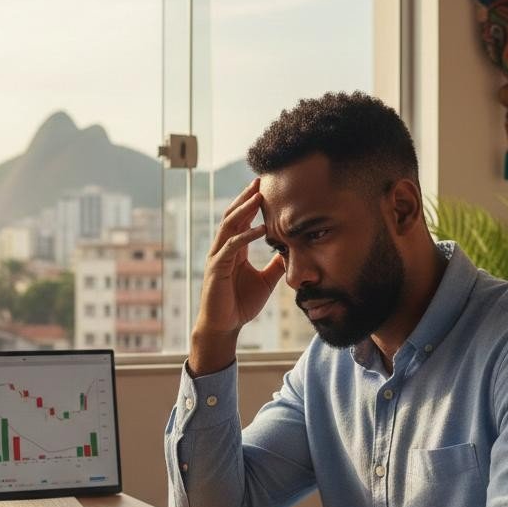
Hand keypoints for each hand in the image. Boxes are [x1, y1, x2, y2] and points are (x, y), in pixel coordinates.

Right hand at [190, 180, 285, 373]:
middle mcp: (223, 248)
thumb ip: (276, 265)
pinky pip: (230, 248)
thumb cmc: (241, 304)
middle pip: (233, 215)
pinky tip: (259, 228)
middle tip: (261, 180)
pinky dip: (244, 236)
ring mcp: (218, 257)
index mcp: (234, 249)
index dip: (252, 202)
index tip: (267, 187)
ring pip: (229, 226)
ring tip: (258, 197)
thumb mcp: (266, 281)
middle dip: (246, 197)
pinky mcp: (216, 269)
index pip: (242, 219)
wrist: (225, 326)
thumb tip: (291, 252)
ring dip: (244, 210)